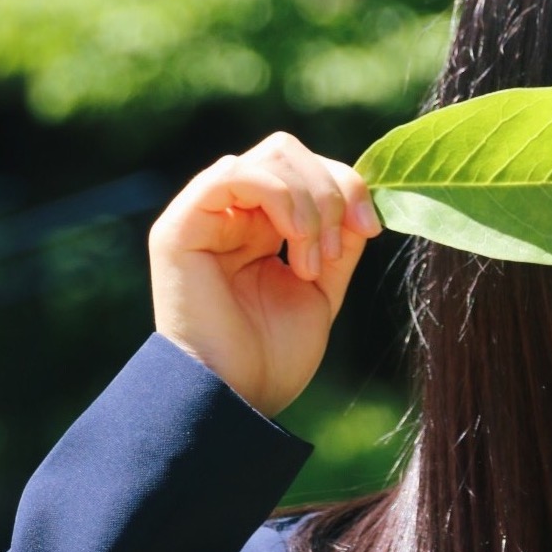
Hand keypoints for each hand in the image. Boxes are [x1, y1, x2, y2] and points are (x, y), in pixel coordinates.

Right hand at [149, 132, 381, 416]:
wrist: (237, 399)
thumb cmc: (273, 358)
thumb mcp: (322, 290)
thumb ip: (340, 241)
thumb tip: (365, 199)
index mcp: (261, 227)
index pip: (308, 168)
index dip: (347, 186)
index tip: (371, 229)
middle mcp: (231, 214)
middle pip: (289, 151)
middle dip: (332, 192)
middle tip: (337, 251)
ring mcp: (204, 216)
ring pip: (271, 157)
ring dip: (311, 206)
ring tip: (312, 263)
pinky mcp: (180, 226)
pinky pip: (232, 173)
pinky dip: (280, 198)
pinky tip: (294, 244)